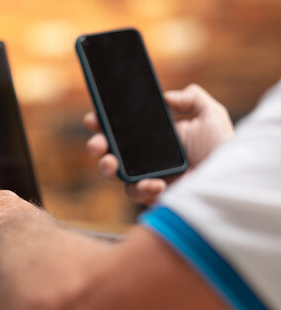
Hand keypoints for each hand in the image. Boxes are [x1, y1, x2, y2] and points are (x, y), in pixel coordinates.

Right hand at [84, 84, 233, 204]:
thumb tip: (168, 96)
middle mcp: (144, 158)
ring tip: (111, 164)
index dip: (102, 123)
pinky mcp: (152, 196)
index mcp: (151, 137)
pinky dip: (142, 187)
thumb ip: (192, 98)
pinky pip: (136, 193)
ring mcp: (145, 177)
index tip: (93, 118)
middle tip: (96, 145)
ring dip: (107, 167)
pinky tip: (157, 184)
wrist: (232, 178)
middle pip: (109, 151)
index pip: (119, 129)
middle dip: (96, 146)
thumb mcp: (210, 115)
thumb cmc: (222, 148)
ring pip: (115, 175)